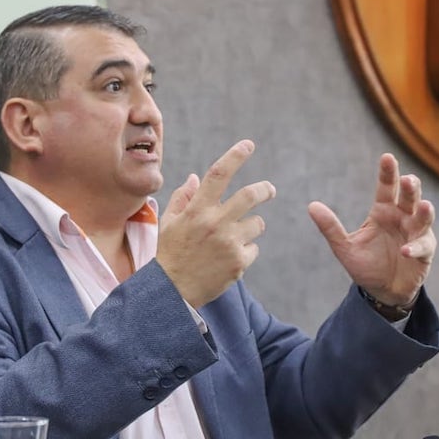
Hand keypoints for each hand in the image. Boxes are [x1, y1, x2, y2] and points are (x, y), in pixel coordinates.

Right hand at [157, 140, 275, 307]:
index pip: (219, 174)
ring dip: (253, 226)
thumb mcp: (169, 224)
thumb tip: (197, 178)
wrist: (171, 293)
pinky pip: (254, 248)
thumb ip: (183, 198)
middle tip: (270, 190)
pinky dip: (246, 251)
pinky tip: (229, 260)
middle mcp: (215, 223)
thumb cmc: (168, 255)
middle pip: (251, 195)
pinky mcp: (239, 262)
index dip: (235, 156)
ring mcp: (229, 243)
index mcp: (196, 210)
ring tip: (237, 237)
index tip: (248, 145)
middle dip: (265, 190)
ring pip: (257, 224)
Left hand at [307, 153, 435, 306]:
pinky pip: (422, 246)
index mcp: (383, 211)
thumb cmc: (366, 265)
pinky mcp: (424, 252)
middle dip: (411, 187)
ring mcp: (415, 233)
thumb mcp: (344, 247)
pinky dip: (415, 247)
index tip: (387, 157)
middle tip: (408, 179)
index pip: (387, 187)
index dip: (388, 172)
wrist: (382, 291)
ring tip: (423, 206)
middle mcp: (402, 217)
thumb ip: (330, 227)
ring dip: (424, 212)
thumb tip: (311, 206)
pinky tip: (405, 250)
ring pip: (424, 218)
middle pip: (409, 197)